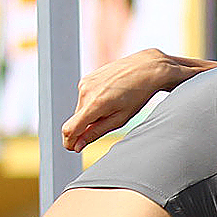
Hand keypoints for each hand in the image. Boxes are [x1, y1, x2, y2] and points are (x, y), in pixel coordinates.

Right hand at [64, 49, 209, 151]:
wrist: (146, 68)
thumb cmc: (138, 95)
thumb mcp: (120, 119)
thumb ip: (96, 133)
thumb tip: (78, 145)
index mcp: (95, 104)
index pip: (70, 129)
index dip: (69, 142)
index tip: (74, 148)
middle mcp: (86, 91)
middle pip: (77, 120)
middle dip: (88, 126)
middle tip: (110, 119)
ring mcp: (85, 83)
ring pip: (81, 109)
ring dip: (92, 113)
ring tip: (113, 105)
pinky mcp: (86, 78)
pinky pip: (84, 98)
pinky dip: (93, 103)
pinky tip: (110, 96)